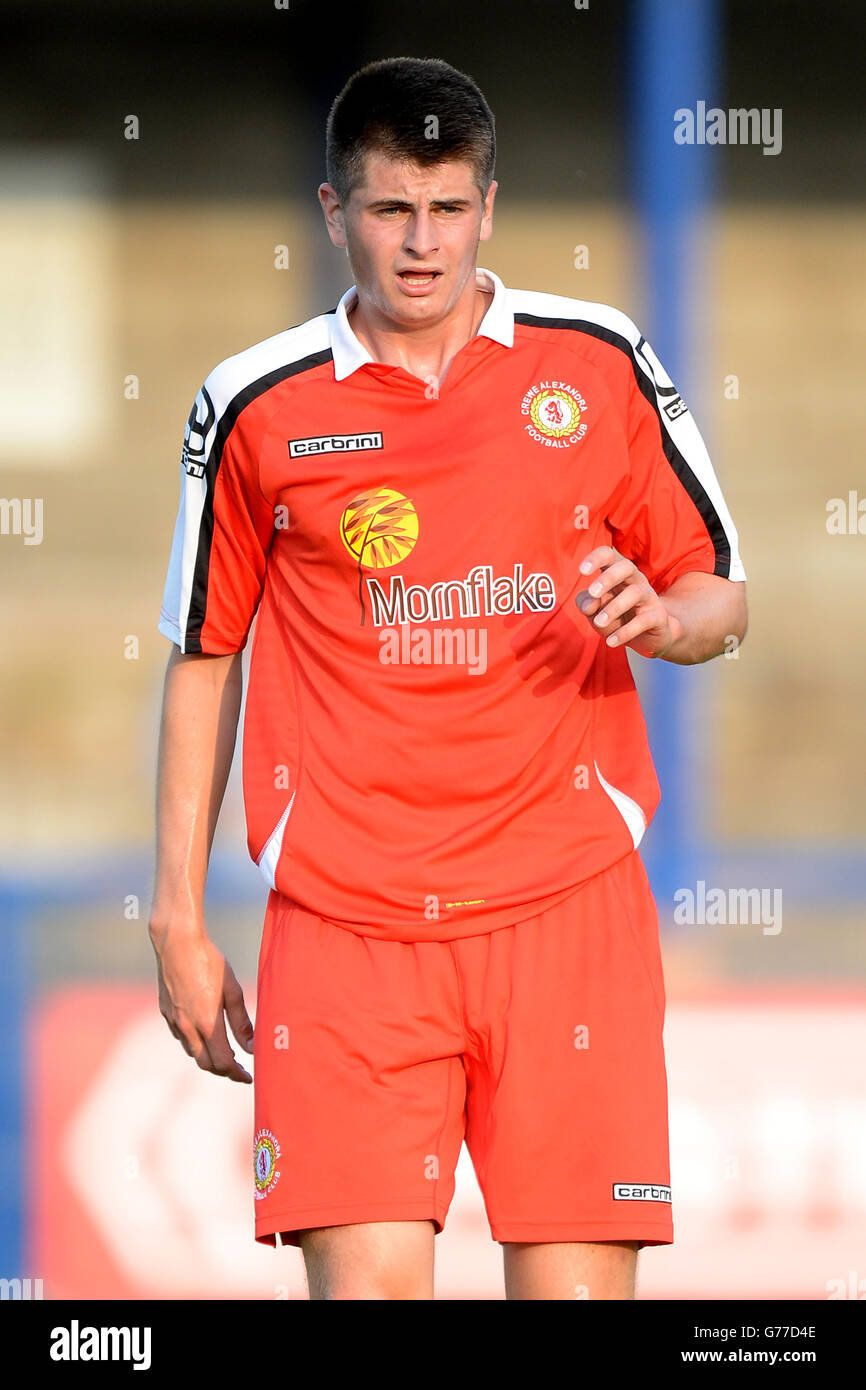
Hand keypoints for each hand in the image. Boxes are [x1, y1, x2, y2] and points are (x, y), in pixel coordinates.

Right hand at [150, 923, 253, 1082]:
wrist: (176, 943)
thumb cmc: (209, 961)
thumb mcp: (232, 990)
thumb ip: (241, 1022)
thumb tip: (252, 1048)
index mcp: (207, 1023)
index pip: (223, 1062)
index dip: (237, 1074)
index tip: (248, 1077)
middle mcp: (188, 1027)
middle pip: (206, 1064)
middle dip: (224, 1071)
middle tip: (239, 1070)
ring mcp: (174, 1021)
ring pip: (192, 1052)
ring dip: (209, 1058)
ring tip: (225, 1054)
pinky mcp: (165, 1013)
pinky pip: (181, 1037)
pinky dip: (195, 1043)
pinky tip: (204, 1035)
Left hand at [574, 545, 681, 658]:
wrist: (648, 638)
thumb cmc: (617, 618)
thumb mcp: (595, 612)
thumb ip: (586, 604)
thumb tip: (589, 603)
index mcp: (617, 574)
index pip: (609, 555)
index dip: (596, 558)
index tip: (582, 571)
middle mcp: (635, 581)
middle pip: (626, 567)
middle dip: (608, 578)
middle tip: (593, 592)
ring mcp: (649, 597)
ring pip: (635, 593)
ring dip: (614, 608)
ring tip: (599, 623)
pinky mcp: (658, 617)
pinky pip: (644, 620)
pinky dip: (626, 632)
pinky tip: (611, 642)